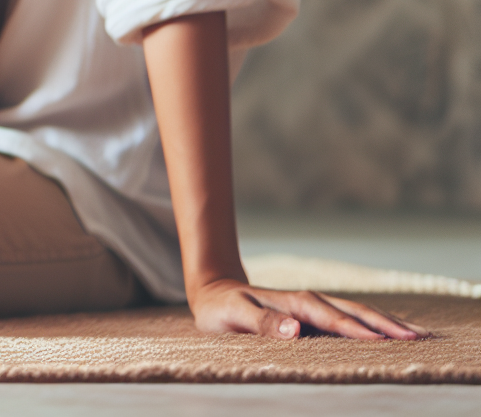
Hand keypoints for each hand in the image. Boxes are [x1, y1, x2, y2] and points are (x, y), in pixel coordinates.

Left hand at [190, 277, 426, 339]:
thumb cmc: (221, 309)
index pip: (331, 319)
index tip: (385, 340)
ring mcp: (314, 308)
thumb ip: (262, 324)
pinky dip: (372, 325)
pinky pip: (349, 320)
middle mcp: (308, 303)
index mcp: (293, 303)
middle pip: (354, 312)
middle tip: (419, 337)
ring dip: (386, 323)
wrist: (214, 293)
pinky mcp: (314, 316)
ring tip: (418, 335)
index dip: (356, 330)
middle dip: (386, 324)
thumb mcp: (233, 315)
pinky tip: (391, 334)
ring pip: (356, 314)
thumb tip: (295, 331)